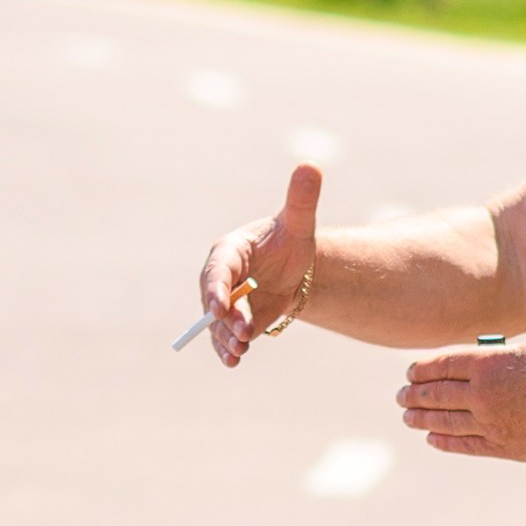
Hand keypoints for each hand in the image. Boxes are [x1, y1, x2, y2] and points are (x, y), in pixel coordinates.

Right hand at [195, 162, 322, 367]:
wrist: (295, 268)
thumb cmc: (292, 240)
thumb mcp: (299, 222)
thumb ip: (301, 199)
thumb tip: (311, 166)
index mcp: (230, 251)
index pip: (218, 269)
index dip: (217, 288)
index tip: (221, 305)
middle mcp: (220, 277)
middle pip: (215, 300)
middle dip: (225, 318)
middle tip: (243, 331)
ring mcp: (225, 301)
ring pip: (218, 323)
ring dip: (225, 338)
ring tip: (241, 350)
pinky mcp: (232, 320)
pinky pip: (224, 337)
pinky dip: (227, 350)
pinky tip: (235, 360)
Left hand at [398, 337, 525, 460]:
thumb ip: (502, 355)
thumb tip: (486, 358)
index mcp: (489, 363)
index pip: (443, 364)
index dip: (421, 369)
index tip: (410, 372)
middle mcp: (482, 393)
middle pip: (437, 393)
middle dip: (414, 394)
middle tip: (401, 397)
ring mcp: (489, 421)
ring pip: (445, 420)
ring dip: (422, 418)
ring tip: (408, 417)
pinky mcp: (501, 446)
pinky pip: (464, 444)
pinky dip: (445, 441)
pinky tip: (432, 438)